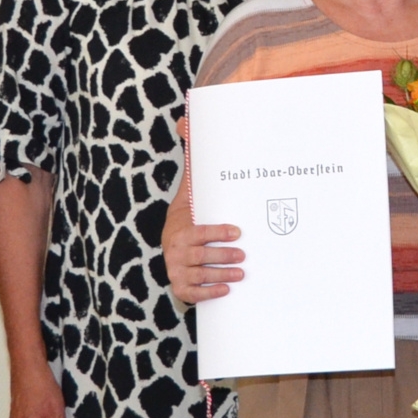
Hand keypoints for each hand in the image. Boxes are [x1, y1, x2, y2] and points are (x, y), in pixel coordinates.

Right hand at [161, 172, 242, 303]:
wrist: (173, 238)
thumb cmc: (191, 215)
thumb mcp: (191, 191)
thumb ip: (194, 163)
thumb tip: (185, 124)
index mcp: (179, 230)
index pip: (198, 232)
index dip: (218, 233)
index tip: (237, 232)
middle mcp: (175, 251)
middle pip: (200, 256)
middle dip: (223, 256)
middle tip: (243, 255)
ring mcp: (176, 270)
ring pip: (199, 275)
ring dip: (221, 275)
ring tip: (241, 273)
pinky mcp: (180, 286)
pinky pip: (193, 293)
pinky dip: (208, 293)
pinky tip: (225, 290)